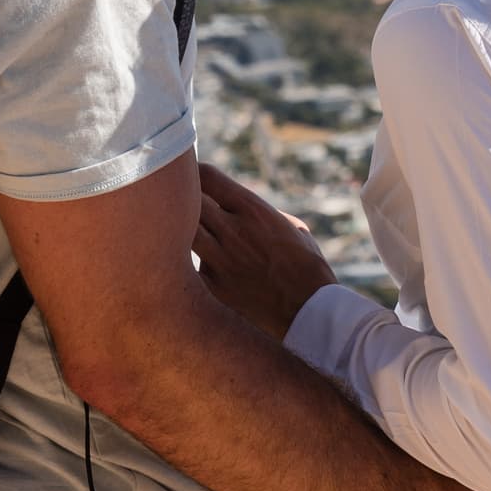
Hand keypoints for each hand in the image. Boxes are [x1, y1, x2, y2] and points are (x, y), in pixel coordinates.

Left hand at [192, 162, 333, 338]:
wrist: (311, 313)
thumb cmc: (306, 267)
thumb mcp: (290, 227)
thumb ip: (256, 214)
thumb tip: (231, 210)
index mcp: (252, 210)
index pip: (205, 176)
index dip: (196, 178)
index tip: (192, 185)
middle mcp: (231, 231)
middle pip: (187, 202)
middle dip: (182, 203)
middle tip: (182, 211)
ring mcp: (218, 261)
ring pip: (180, 234)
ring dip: (179, 234)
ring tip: (183, 241)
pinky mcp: (211, 289)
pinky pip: (186, 270)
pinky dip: (187, 270)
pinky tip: (196, 275)